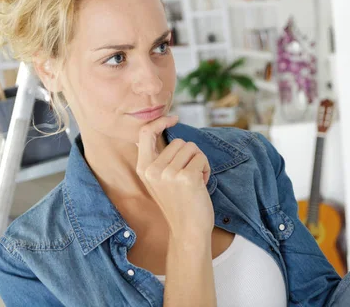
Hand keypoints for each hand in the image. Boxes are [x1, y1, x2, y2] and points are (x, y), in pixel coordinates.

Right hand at [136, 116, 213, 239]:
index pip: (145, 133)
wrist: (188, 230)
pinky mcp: (187, 177)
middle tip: (188, 175)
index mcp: (143, 168)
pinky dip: (205, 168)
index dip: (160, 121)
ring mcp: (169, 173)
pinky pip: (201, 158)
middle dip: (189, 154)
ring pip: (192, 148)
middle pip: (179, 141)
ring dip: (198, 162)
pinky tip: (200, 185)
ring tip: (194, 181)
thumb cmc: (178, 203)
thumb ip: (156, 158)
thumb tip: (154, 128)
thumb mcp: (158, 179)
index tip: (174, 118)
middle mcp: (153, 169)